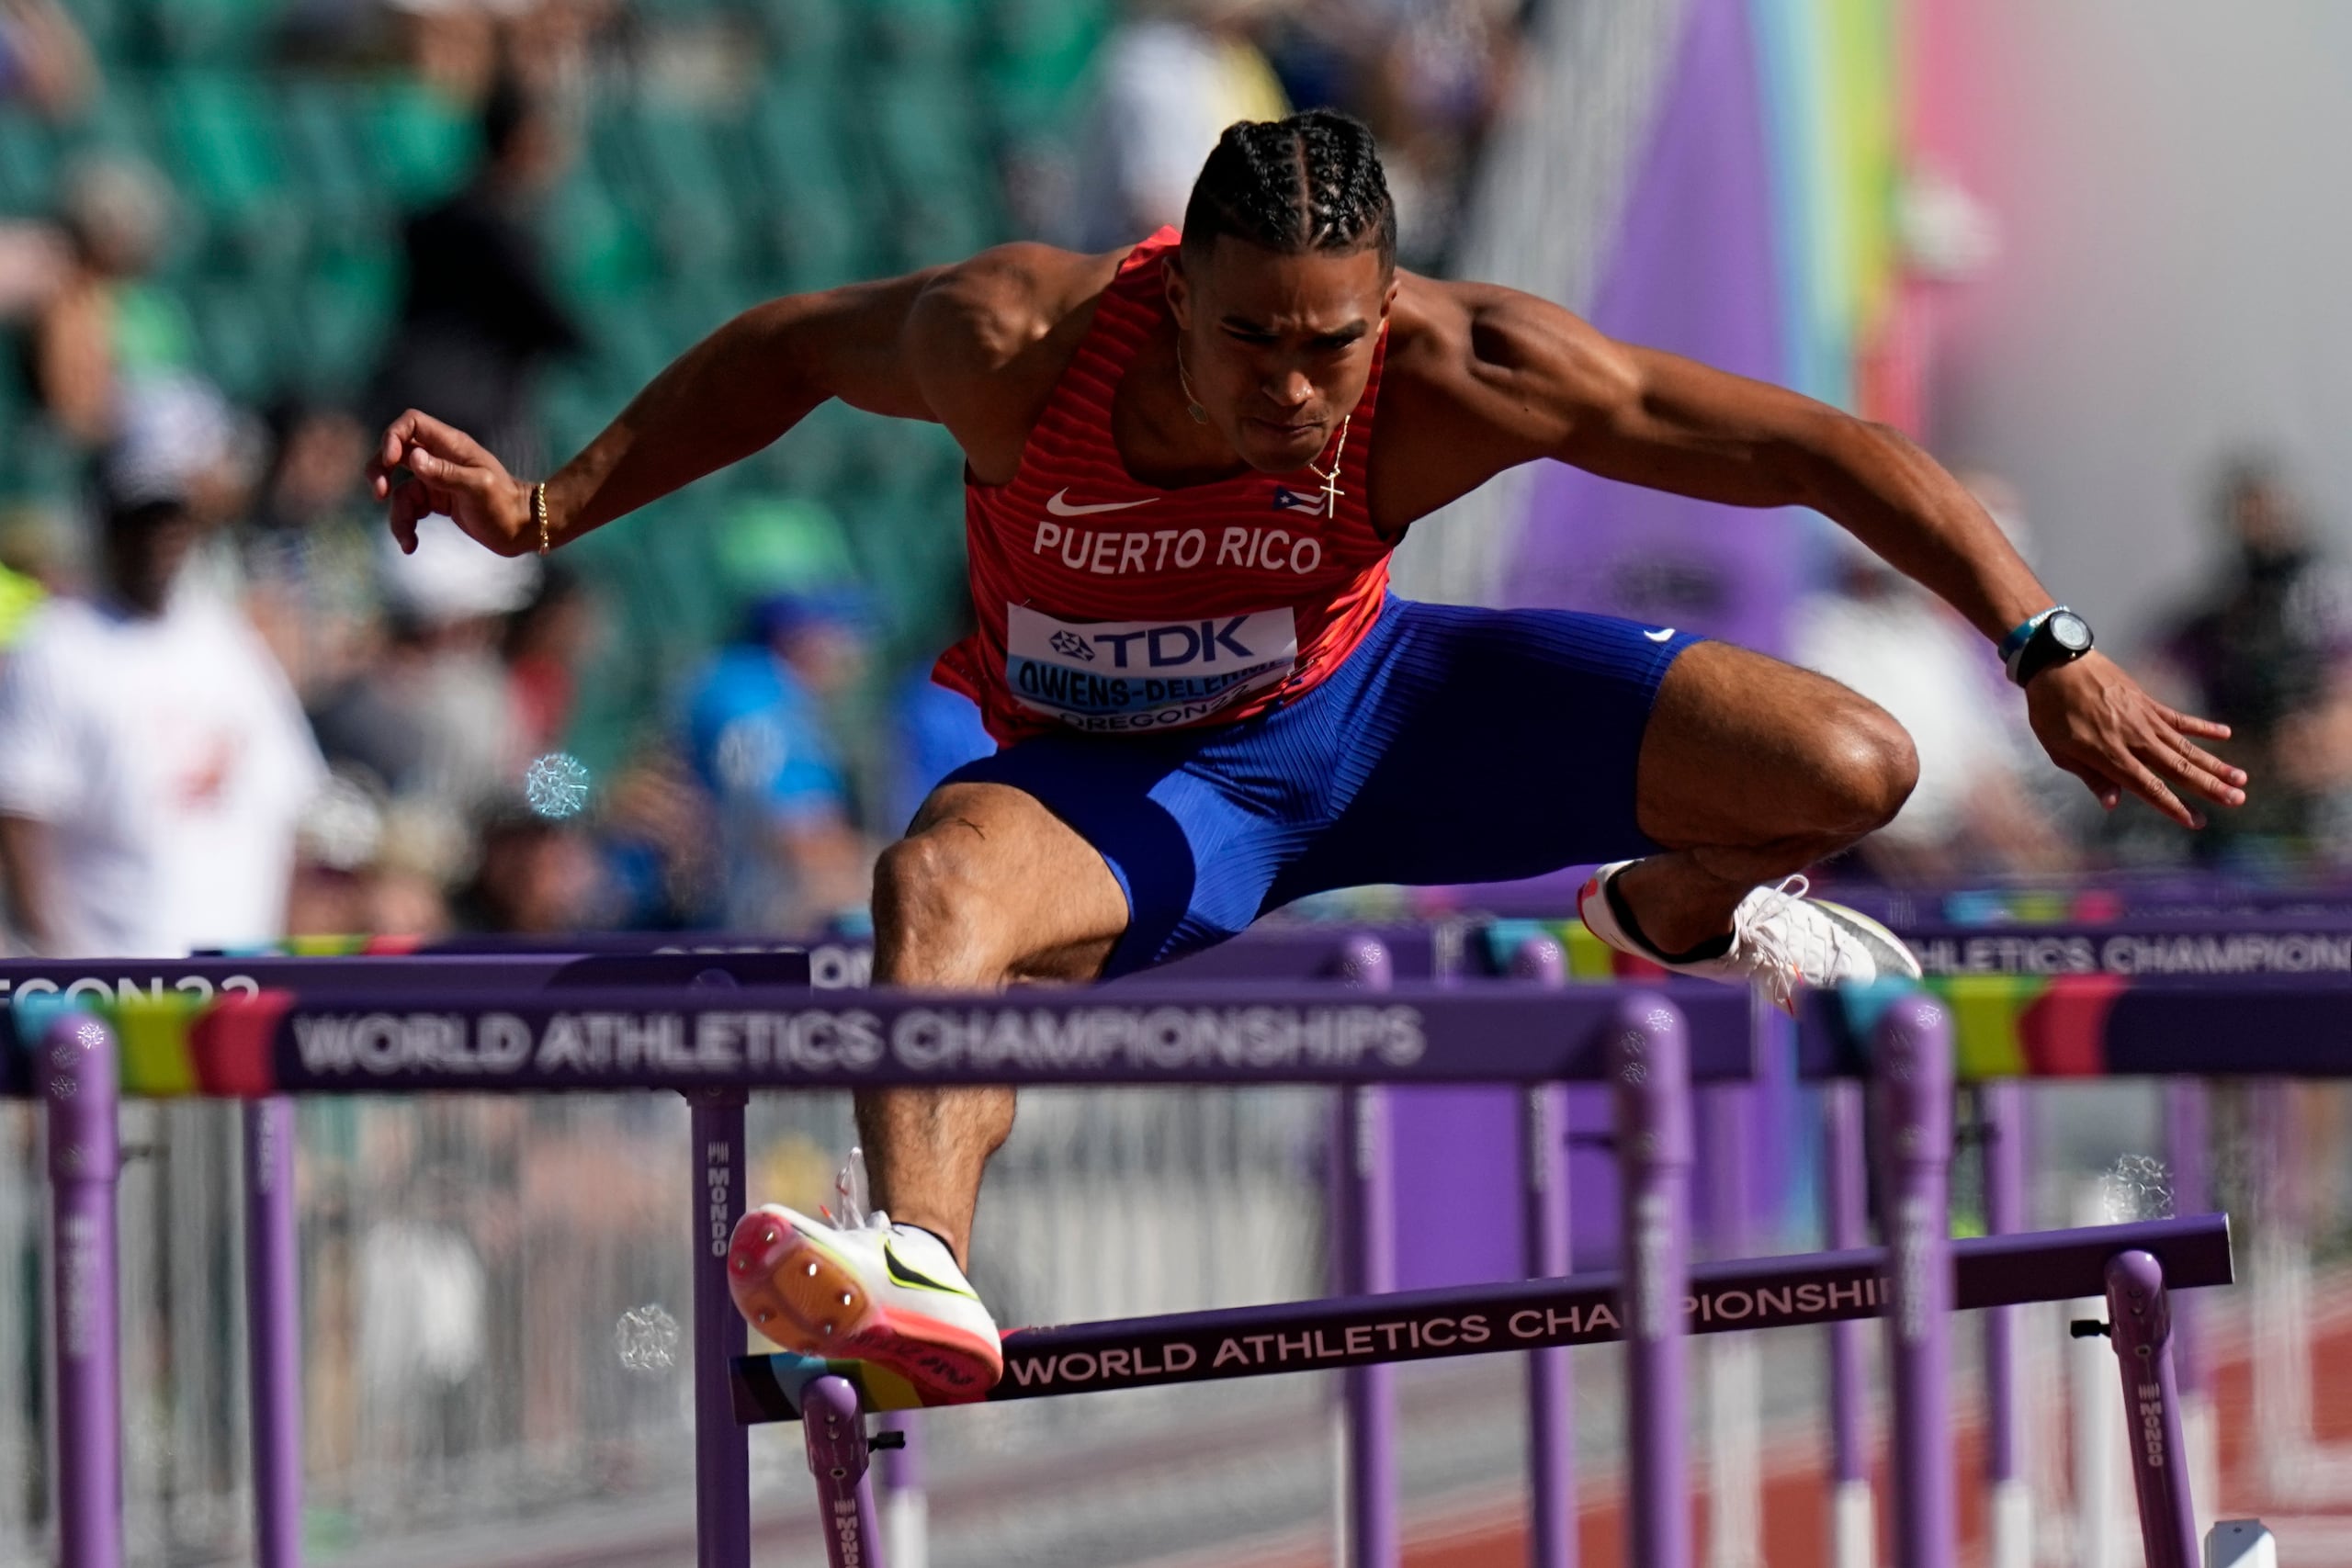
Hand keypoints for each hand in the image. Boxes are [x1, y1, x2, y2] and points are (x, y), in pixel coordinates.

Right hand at [367, 409, 533, 557]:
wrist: (523, 530)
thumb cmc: (506, 505)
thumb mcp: (478, 488)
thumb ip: (445, 473)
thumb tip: (412, 459)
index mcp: (451, 445)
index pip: (411, 423)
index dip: (393, 437)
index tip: (391, 463)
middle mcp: (441, 458)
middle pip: (396, 452)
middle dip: (380, 471)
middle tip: (379, 493)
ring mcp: (437, 480)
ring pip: (400, 488)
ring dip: (396, 512)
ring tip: (406, 538)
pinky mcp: (437, 501)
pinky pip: (410, 508)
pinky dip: (406, 525)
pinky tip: (411, 545)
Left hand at [2025, 652, 2246, 826]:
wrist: (2056, 664)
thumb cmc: (2050, 712)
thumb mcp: (2059, 751)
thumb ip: (2091, 777)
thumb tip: (2113, 804)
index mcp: (2110, 755)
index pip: (2149, 788)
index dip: (2173, 807)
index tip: (2196, 822)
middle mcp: (2134, 739)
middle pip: (2178, 768)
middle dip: (2209, 787)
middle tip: (2238, 801)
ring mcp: (2144, 719)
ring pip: (2186, 746)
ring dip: (2215, 763)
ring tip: (2240, 778)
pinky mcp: (2147, 702)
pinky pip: (2180, 718)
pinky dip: (2203, 727)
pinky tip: (2225, 734)